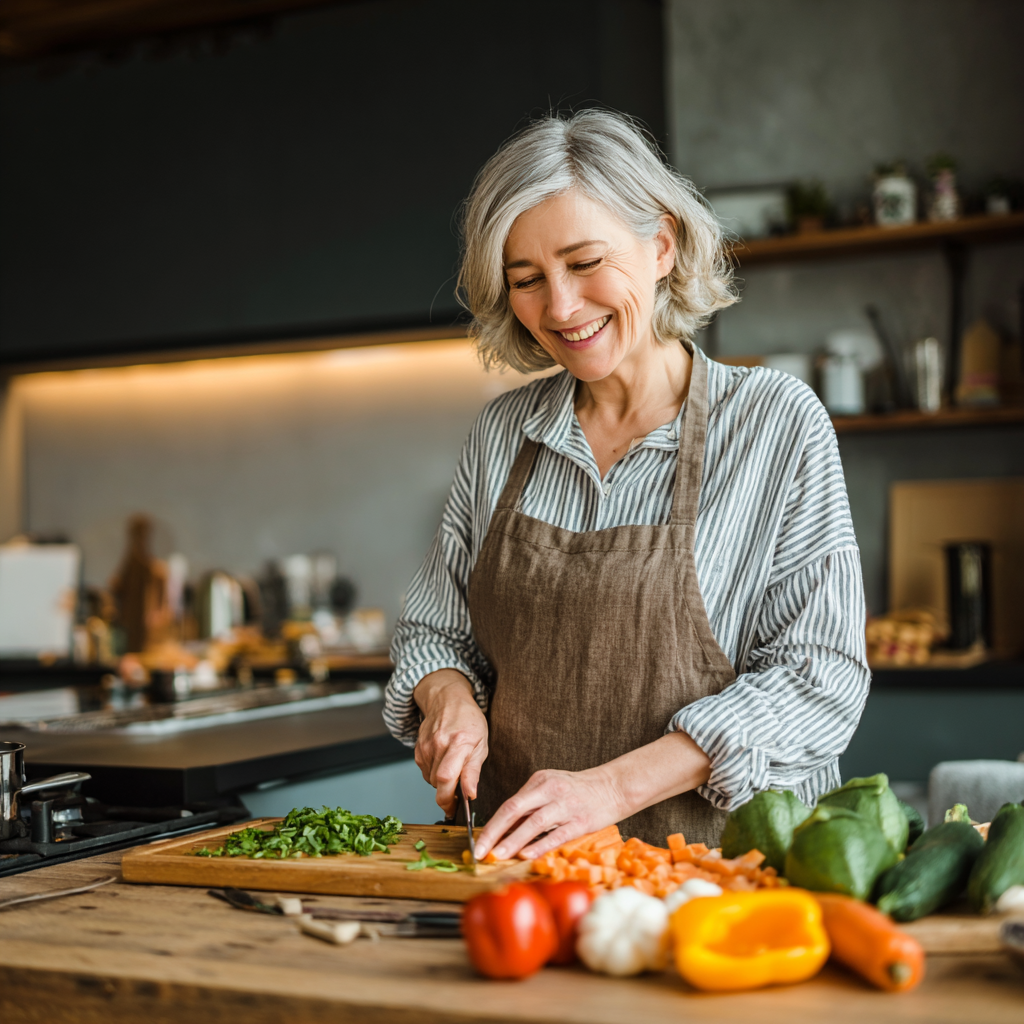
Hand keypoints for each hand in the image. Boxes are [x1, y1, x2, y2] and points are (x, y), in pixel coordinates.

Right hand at [413, 669, 488, 817]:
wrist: (447, 700)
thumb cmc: (468, 721)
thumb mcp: (481, 745)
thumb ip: (473, 772)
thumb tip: (470, 795)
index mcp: (459, 742)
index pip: (447, 777)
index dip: (449, 799)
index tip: (455, 809)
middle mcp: (439, 744)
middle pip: (438, 783)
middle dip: (447, 794)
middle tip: (458, 794)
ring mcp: (426, 746)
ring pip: (431, 780)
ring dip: (442, 782)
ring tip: (453, 767)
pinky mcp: (417, 749)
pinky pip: (425, 772)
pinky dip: (434, 773)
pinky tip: (443, 761)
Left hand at [474, 731, 711, 861]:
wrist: (614, 786)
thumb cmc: (578, 791)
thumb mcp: (552, 788)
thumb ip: (531, 805)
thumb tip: (505, 830)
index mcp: (540, 781)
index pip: (510, 804)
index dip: (492, 824)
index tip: (479, 842)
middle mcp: (550, 790)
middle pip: (515, 809)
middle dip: (494, 832)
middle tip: (480, 851)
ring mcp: (565, 805)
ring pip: (534, 823)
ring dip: (514, 841)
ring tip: (499, 855)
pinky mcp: (581, 820)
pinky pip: (557, 834)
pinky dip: (541, 844)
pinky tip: (527, 855)